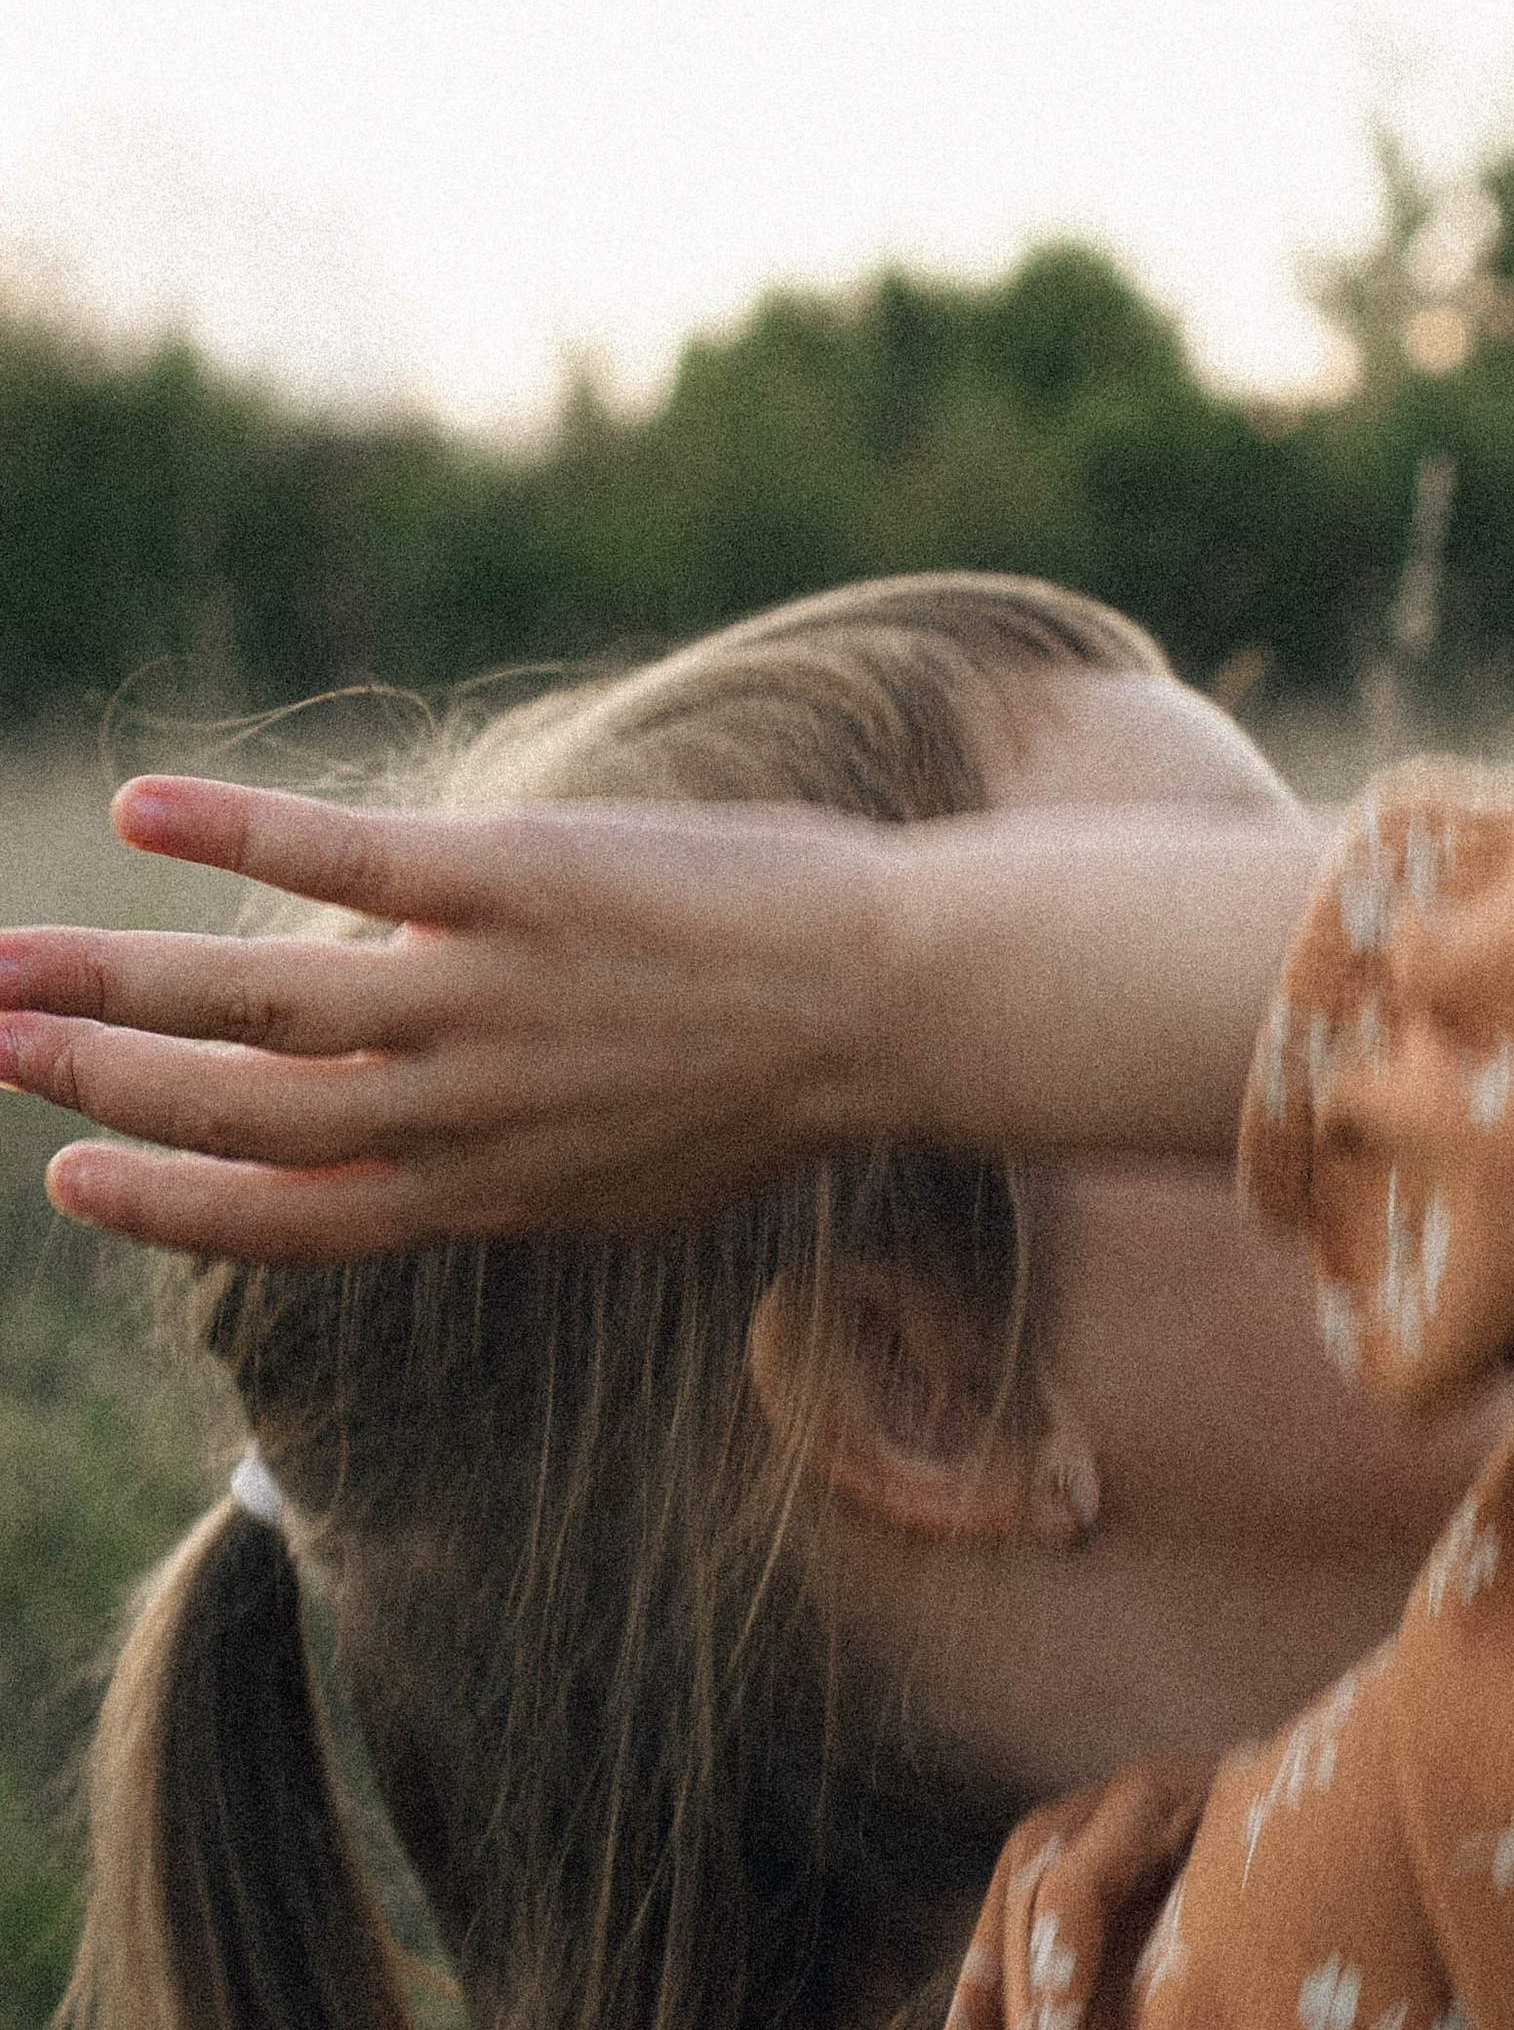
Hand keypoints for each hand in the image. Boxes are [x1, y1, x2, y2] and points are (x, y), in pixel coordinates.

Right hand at [0, 770, 1320, 1262]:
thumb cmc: (798, 1081)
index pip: (297, 1216)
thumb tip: (466, 1144)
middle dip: (100, 1081)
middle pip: (243, 1110)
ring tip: (4, 958)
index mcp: (502, 1192)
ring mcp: (488, 1001)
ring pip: (257, 999)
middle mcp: (472, 1114)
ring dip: (114, 979)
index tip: (74, 1175)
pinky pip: (346, 863)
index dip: (174, 1199)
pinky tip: (143, 814)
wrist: (907, 1005)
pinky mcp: (519, 885)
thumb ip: (537, 1159)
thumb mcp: (654, 1168)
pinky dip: (237, 836)